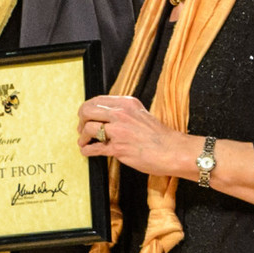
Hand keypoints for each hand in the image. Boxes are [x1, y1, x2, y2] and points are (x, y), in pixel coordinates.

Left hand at [77, 94, 196, 176]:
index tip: (85, 117)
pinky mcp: (118, 148)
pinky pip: (94, 148)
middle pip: (87, 111)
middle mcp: (121, 113)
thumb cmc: (159, 136)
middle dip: (81, 121)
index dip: (87, 109)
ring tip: (84, 142)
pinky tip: (86, 152)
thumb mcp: (141, 114)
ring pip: (88, 128)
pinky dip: (86, 150)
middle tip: (82, 129)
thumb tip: (106, 117)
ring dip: (82, 137)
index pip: (97, 100)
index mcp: (126, 103)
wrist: (173, 151)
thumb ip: (124, 113)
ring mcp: (118, 130)